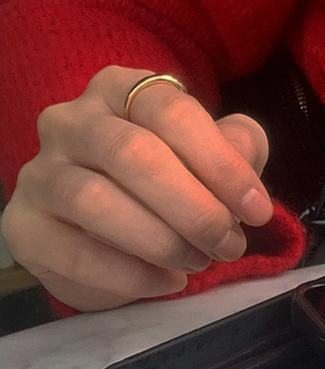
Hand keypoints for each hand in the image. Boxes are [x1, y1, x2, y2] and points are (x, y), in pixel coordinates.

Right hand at [1, 66, 271, 311]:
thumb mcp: (215, 148)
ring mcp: (39, 171)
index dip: (221, 163)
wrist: (114, 215)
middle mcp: (72, 120)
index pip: (172, 111)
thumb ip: (237, 144)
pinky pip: (71, 252)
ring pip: (95, 201)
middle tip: (230, 244)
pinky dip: (128, 274)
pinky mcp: (22, 226)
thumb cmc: (174, 168)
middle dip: (193, 207)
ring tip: (199, 261)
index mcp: (121, 87)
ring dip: (160, 240)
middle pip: (133, 154)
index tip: (257, 210)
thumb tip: (242, 158)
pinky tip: (166, 281)